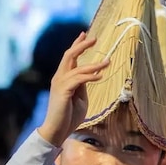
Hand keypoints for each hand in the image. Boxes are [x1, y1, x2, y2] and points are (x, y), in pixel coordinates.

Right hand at [37, 32, 108, 146]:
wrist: (57, 130)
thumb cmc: (69, 116)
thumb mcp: (80, 97)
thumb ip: (83, 85)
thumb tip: (91, 75)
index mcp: (63, 78)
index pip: (70, 58)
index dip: (77, 45)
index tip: (85, 34)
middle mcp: (59, 77)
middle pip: (69, 56)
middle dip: (81, 46)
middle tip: (94, 38)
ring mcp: (60, 83)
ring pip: (77, 67)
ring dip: (94, 65)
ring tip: (107, 62)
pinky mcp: (63, 91)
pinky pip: (78, 79)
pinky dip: (90, 76)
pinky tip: (100, 76)